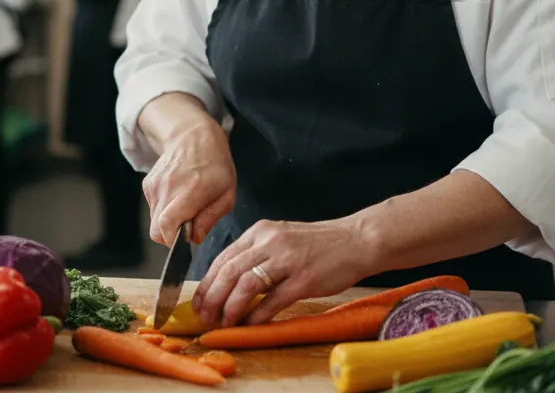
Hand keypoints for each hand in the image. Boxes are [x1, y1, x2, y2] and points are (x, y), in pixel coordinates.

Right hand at [141, 115, 235, 248]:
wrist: (194, 137)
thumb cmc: (216, 166)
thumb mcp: (227, 194)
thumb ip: (210, 218)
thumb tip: (195, 239)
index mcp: (191, 190)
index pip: (167, 225)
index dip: (174, 241)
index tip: (187, 239)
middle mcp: (168, 187)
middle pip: (156, 230)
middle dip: (171, 236)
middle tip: (189, 226)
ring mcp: (155, 185)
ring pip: (154, 221)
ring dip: (169, 222)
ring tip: (186, 206)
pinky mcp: (148, 185)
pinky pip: (153, 209)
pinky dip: (164, 210)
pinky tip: (178, 197)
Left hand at [192, 218, 373, 327]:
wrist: (355, 240)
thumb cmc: (317, 244)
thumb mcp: (280, 238)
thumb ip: (255, 254)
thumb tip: (227, 281)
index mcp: (260, 231)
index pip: (223, 258)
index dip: (207, 284)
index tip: (199, 302)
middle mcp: (270, 242)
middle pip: (229, 272)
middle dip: (212, 299)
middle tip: (206, 317)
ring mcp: (287, 260)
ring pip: (246, 285)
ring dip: (231, 308)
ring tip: (225, 322)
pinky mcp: (304, 279)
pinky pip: (272, 300)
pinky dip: (257, 314)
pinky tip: (251, 324)